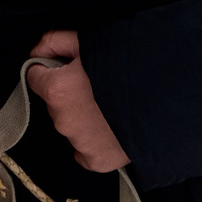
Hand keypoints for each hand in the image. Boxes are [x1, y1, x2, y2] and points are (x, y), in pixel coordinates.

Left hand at [25, 29, 130, 172]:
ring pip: (71, 126)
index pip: (34, 77)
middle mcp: (63, 119)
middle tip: (97, 86)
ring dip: (84, 117)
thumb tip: (37, 50)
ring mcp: (80, 143)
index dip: (51, 69)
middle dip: (70, 94)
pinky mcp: (98, 160)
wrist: (167, 95)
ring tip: (111, 106)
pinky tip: (112, 129)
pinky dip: (94, 143)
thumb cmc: (129, 63)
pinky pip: (85, 153)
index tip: (67, 67)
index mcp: (57, 89)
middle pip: (55, 103)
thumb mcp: (89, 41)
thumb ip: (56, 41)